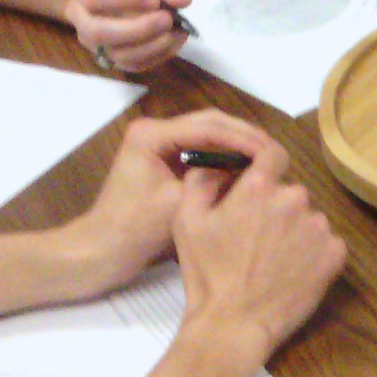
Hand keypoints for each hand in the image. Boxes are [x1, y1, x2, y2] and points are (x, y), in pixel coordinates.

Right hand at [62, 0, 189, 74]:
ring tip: (176, 32)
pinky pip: (130, 65)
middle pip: (98, 32)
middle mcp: (80, 15)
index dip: (125, 0)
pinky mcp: (110, 56)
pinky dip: (156, 57)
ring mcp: (93, 40)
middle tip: (168, 19)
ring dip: (151, 47)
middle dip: (138, 29)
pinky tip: (173, 42)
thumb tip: (181, 1)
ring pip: (115, 54)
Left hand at [64, 111, 291, 295]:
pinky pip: (201, 151)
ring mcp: (158, 145)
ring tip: (267, 160)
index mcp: (151, 135)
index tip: (271, 152)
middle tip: (275, 153)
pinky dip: (223, 158)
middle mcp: (154, 131)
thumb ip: (216, 180)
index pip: (208, 127)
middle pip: (210, 124)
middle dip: (244, 137)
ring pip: (208, 135)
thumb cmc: (135, 231)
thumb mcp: (181, 204)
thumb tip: (254, 169)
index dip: (243, 138)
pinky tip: (246, 170)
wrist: (101, 253)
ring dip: (236, 145)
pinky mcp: (163, 160)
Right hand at [173, 143, 348, 361]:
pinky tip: (292, 271)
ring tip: (272, 260)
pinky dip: (314, 253)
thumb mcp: (186, 220)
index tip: (260, 182)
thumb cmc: (206, 274)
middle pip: (290, 191)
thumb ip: (200, 180)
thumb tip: (216, 163)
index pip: (274, 154)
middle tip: (256, 237)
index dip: (265, 165)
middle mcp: (294, 199)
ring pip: (308, 218)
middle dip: (276, 207)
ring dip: (295, 231)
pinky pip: (327, 242)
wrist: (233, 325)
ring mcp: (319, 226)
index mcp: (259, 187)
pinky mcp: (335, 253)